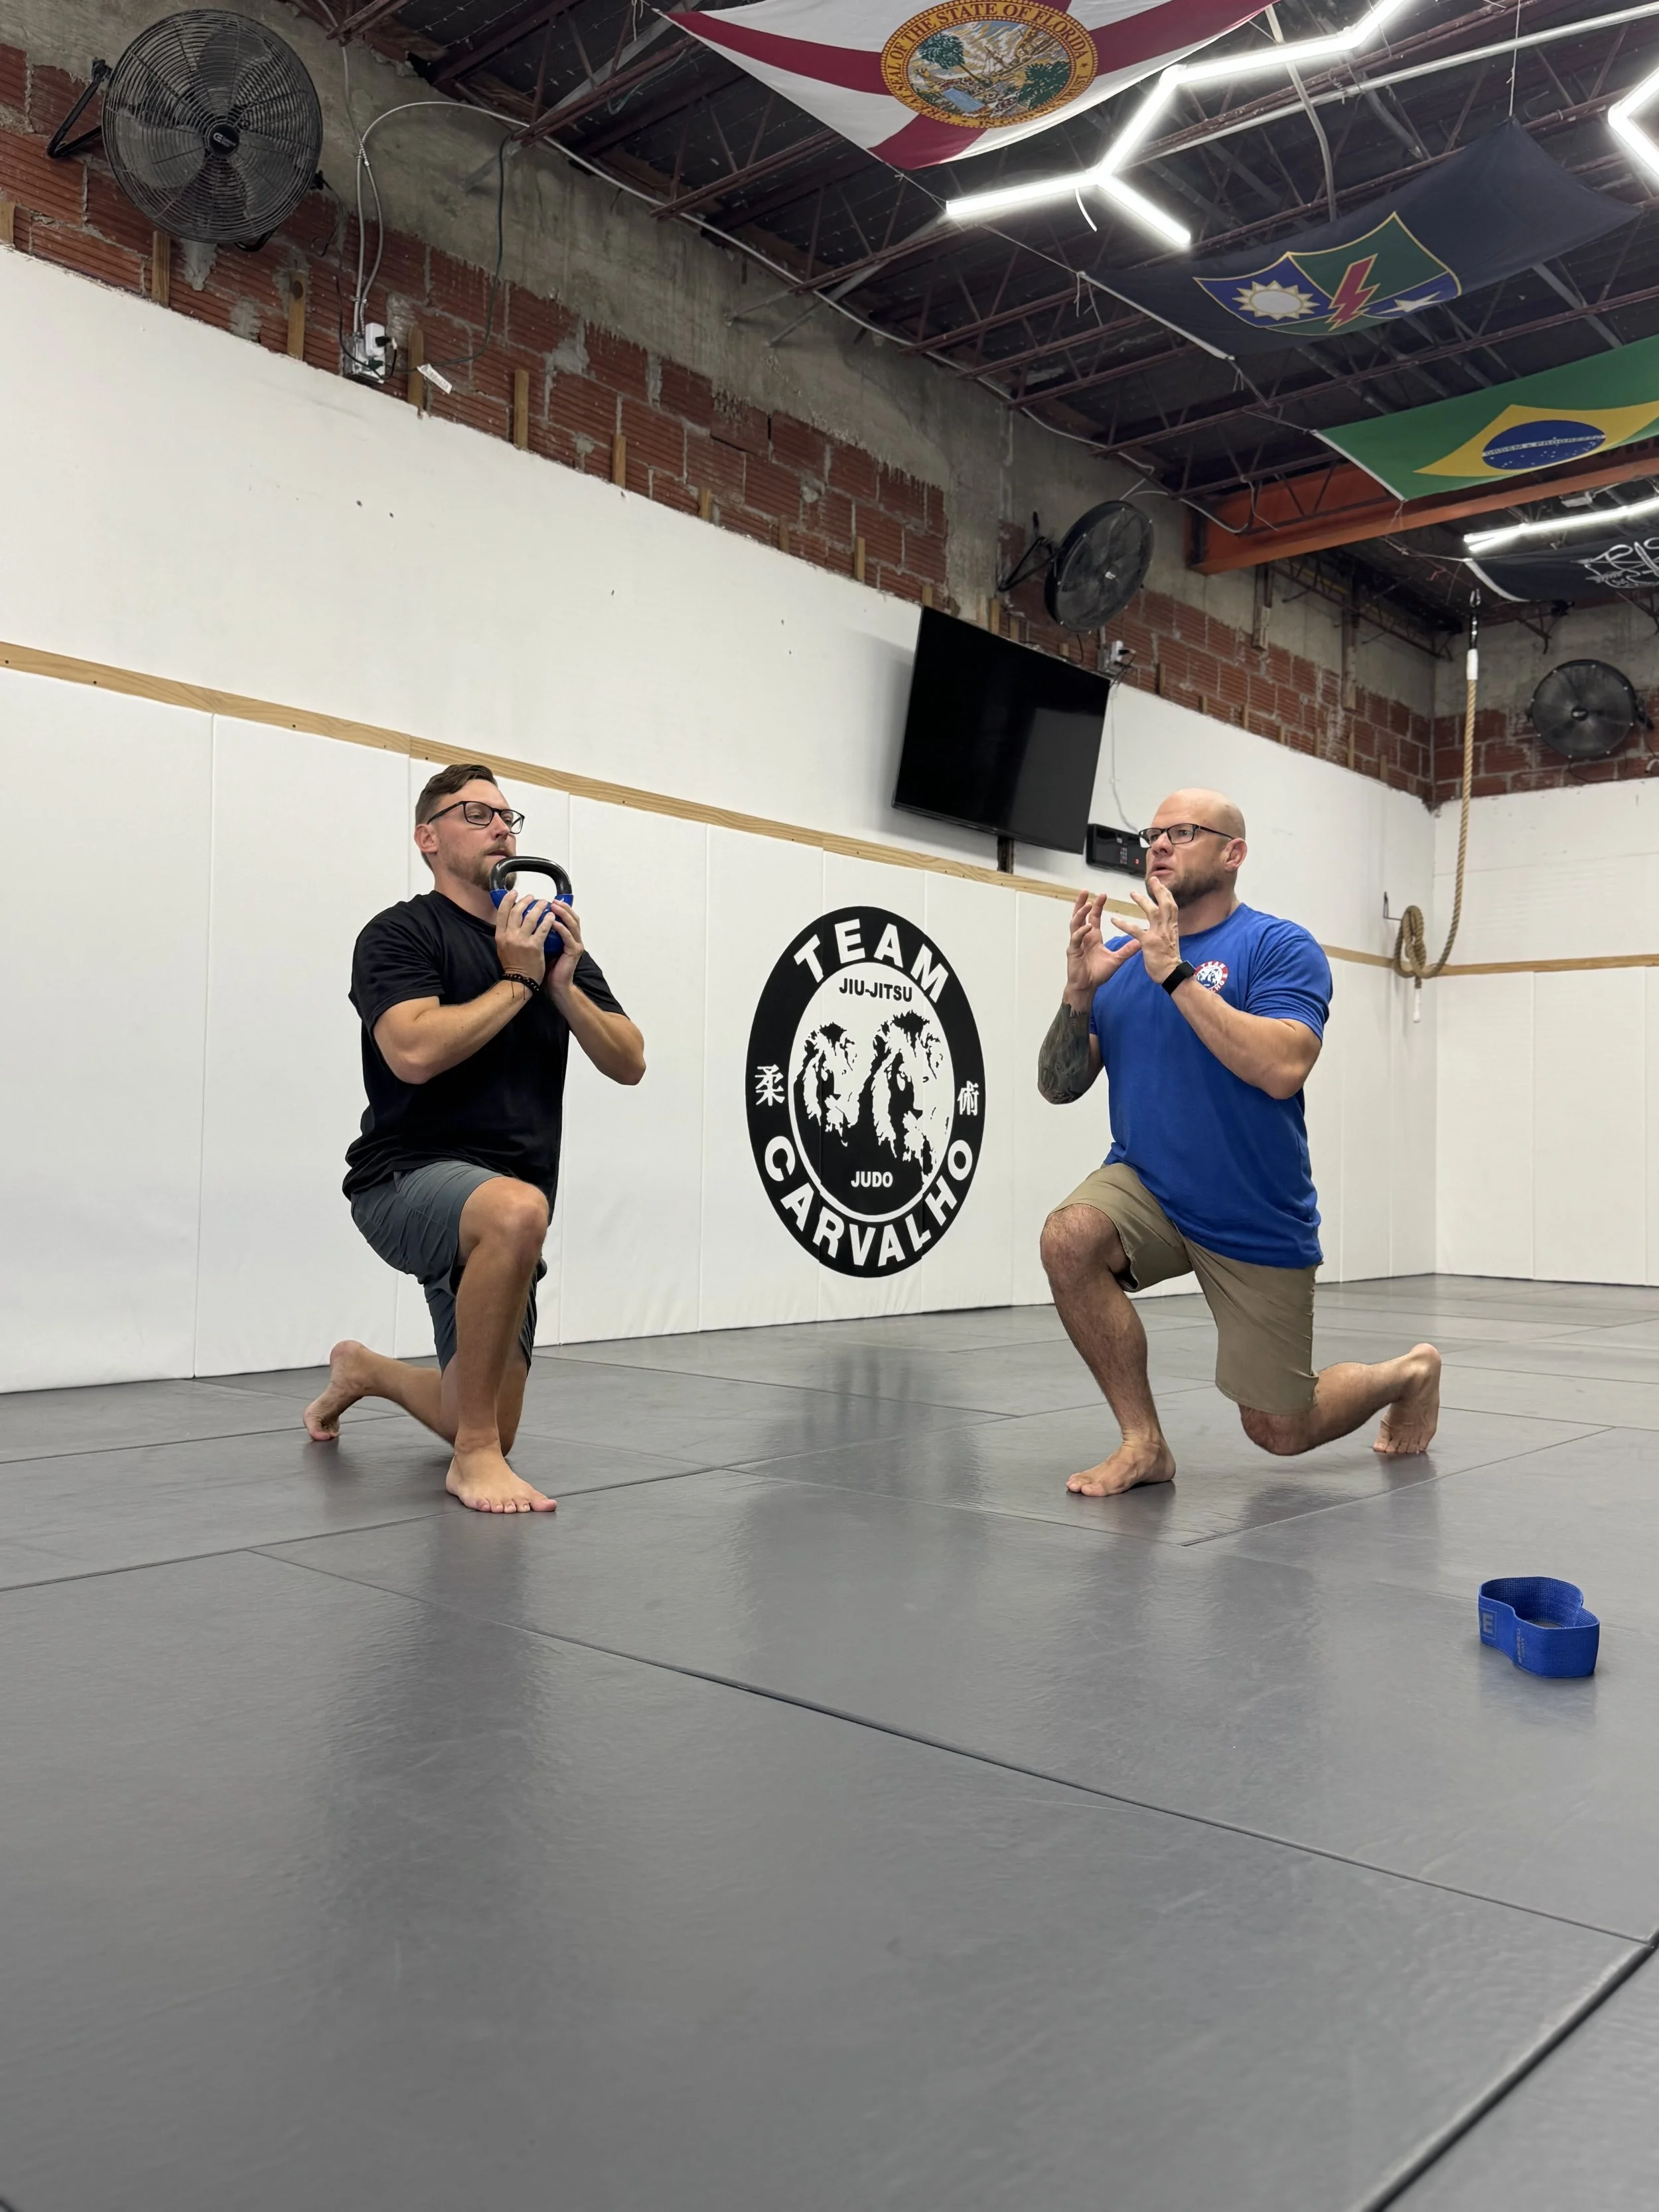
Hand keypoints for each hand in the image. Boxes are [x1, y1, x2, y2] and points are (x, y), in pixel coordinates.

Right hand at [496, 890, 556, 983]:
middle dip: (525, 901)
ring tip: (544, 903)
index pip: (502, 912)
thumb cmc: (512, 964)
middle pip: (517, 911)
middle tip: (533, 897)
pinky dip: (548, 920)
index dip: (508, 900)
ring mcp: (522, 941)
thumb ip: (505, 933)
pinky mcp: (535, 946)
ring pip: (531, 917)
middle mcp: (509, 936)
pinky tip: (552, 916)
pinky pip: (542, 929)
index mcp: (500, 935)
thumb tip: (509, 918)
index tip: (515, 893)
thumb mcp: (502, 947)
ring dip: (538, 907)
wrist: (519, 981)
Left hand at [541, 899, 584, 994]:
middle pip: (573, 917)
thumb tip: (526, 920)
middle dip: (563, 906)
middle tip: (551, 900)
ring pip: (572, 924)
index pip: (566, 917)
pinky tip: (553, 922)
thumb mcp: (542, 947)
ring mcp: (575, 945)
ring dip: (563, 913)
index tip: (548, 899)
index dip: (560, 907)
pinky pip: (568, 937)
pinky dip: (561, 928)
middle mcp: (574, 939)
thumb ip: (540, 934)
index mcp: (567, 937)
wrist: (555, 986)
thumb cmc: (547, 968)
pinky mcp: (573, 952)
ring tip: (553, 906)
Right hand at [1063, 891, 1142, 1007]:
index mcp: (1093, 936)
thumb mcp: (1117, 959)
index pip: (1094, 916)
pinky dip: (1081, 932)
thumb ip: (1127, 950)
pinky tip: (1088, 926)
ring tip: (1087, 904)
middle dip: (1082, 903)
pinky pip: (1076, 938)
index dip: (1097, 905)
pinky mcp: (1073, 951)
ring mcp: (1076, 943)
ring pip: (1075, 923)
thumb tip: (1141, 941)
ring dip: (1080, 913)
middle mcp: (1083, 936)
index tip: (1103, 894)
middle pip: (1080, 915)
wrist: (1088, 986)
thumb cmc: (1098, 973)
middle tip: (1086, 891)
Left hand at [1118, 874, 1182, 983]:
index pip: (1172, 906)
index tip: (1161, 884)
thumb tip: (1166, 924)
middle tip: (1153, 879)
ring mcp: (1159, 934)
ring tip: (1131, 893)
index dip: (1166, 894)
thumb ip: (1167, 931)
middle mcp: (1168, 927)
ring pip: (1152, 912)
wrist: (1171, 974)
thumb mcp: (1170, 942)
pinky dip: (1124, 924)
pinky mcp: (1149, 942)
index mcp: (1172, 927)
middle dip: (1159, 890)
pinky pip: (1135, 930)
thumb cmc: (1169, 960)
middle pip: (1166, 904)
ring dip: (1142, 901)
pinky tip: (1114, 920)